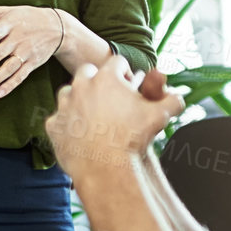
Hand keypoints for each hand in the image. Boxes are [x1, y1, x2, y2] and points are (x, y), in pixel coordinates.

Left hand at [0, 4, 64, 96]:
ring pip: (10, 67)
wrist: (57, 27)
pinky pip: (20, 76)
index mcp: (10, 24)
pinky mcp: (32, 63)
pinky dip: (10, 85)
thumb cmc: (26, 17)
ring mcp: (26, 52)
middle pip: (1, 52)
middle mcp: (18, 39)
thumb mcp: (5, 10)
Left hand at [45, 57, 183, 180]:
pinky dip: (68, 124)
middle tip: (109, 97)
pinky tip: (80, 134)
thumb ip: (172, 100)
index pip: (117, 63)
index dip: (125, 73)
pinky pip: (59, 118)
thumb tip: (177, 96)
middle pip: (87, 71)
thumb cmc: (134, 139)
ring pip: (69, 92)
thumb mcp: (160, 116)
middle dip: (98, 80)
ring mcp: (64, 105)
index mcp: (107, 78)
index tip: (129, 85)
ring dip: (79, 99)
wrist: (107, 167)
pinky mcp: (53, 124)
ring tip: (93, 114)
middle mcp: (81, 86)